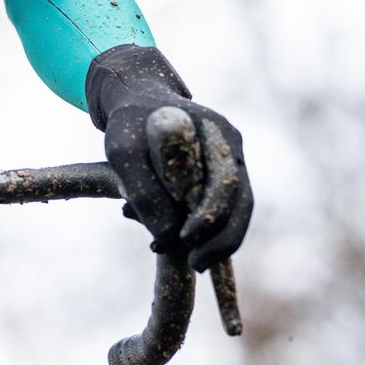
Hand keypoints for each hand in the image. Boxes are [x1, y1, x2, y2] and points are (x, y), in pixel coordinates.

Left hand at [86, 44, 252, 271]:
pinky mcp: (213, 178)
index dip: (212, 216)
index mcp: (218, 133)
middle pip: (241, 203)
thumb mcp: (123, 151)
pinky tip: (164, 239)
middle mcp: (230, 148)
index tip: (185, 239)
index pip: (227, 183)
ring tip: (186, 261)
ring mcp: (226, 163)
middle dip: (221, 240)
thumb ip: (144, 189)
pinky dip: (197, 229)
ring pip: (233, 212)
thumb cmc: (128, 121)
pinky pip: (215, 210)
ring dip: (212, 240)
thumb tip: (167, 237)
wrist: (134, 99)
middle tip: (195, 264)